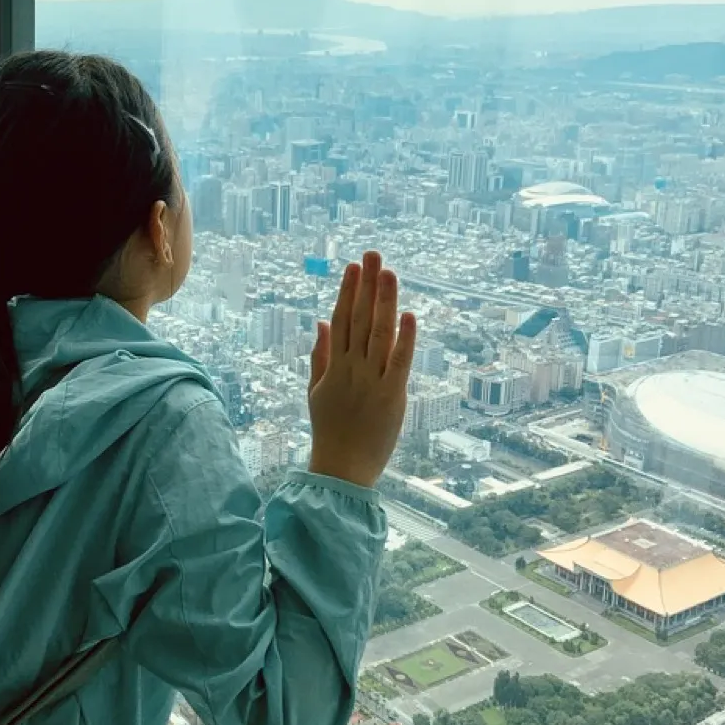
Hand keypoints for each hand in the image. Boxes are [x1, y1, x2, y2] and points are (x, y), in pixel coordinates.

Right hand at [306, 252, 416, 487]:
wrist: (341, 468)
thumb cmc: (331, 430)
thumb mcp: (316, 391)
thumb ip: (320, 355)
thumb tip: (321, 322)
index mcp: (334, 367)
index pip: (341, 320)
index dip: (347, 292)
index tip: (353, 267)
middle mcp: (351, 369)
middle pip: (359, 319)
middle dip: (366, 285)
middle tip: (372, 255)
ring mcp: (371, 381)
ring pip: (379, 333)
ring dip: (384, 301)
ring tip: (389, 272)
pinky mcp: (392, 396)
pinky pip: (400, 362)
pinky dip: (405, 338)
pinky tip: (409, 315)